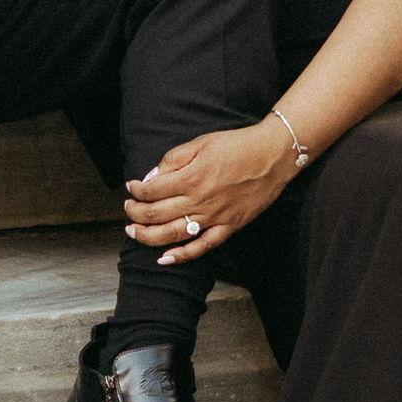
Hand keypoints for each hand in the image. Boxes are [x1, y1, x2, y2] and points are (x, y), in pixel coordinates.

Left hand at [123, 118, 302, 263]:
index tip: (131, 187)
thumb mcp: (201, 143)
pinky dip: (182, 256)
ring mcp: (214, 218)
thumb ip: (173, 160)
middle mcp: (199, 201)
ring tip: (134, 232)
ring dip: (148, 236)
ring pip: (172, 234)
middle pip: (155, 215)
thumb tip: (151, 178)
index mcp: (190, 178)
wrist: (273, 155)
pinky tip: (165, 259)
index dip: (136, 190)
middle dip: (135, 213)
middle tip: (128, 210)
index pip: (151, 191)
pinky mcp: (229, 227)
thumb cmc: (237, 145)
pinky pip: (202, 247)